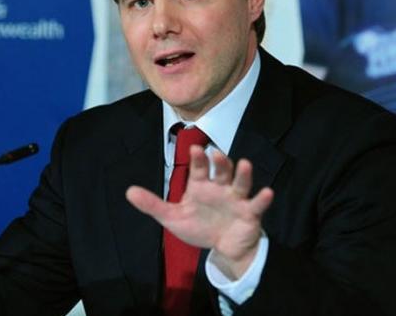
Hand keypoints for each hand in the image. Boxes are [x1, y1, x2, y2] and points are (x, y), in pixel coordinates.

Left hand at [126, 146, 272, 278]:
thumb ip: (152, 205)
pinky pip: (257, 204)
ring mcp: (236, 199)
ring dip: (243, 174)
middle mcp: (220, 187)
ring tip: (245, 164)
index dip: (197, 159)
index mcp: (201, 185)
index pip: (199, 168)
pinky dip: (262, 198)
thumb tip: (128, 192)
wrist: (223, 247)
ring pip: (240, 183)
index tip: (194, 148)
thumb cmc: (200, 226)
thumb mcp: (173, 217)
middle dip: (219, 162)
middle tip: (215, 152)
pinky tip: (267, 192)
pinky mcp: (250, 213)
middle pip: (221, 171)